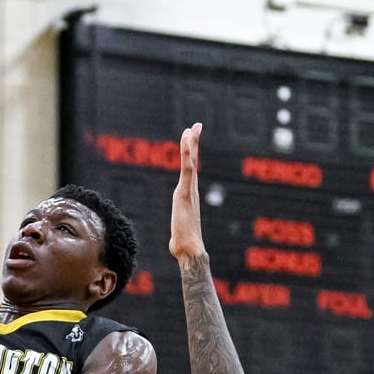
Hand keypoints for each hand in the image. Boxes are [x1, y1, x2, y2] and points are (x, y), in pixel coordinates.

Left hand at [169, 124, 205, 259]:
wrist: (190, 248)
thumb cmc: (184, 242)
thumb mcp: (178, 231)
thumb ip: (179, 229)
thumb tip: (176, 242)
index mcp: (189, 194)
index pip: (189, 169)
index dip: (190, 153)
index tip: (191, 138)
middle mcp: (191, 189)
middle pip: (192, 161)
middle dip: (194, 142)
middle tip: (197, 125)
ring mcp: (189, 190)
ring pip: (190, 162)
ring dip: (191, 144)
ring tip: (192, 128)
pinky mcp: (185, 193)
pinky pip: (187, 169)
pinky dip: (187, 154)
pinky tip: (186, 142)